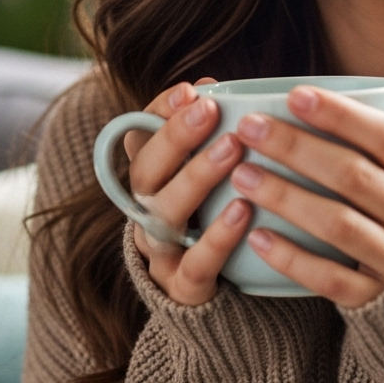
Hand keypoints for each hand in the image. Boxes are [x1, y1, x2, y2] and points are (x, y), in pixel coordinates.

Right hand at [125, 78, 251, 305]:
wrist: (214, 294)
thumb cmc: (215, 212)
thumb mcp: (211, 170)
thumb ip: (213, 133)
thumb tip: (217, 88)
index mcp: (151, 177)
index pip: (139, 136)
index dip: (159, 111)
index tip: (190, 91)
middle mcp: (146, 210)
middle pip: (145, 172)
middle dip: (175, 137)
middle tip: (209, 110)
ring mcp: (161, 251)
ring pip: (164, 213)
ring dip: (197, 176)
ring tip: (233, 149)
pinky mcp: (184, 287)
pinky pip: (195, 263)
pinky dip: (217, 236)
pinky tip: (243, 209)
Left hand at [231, 63, 383, 306]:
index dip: (340, 115)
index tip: (294, 94)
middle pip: (354, 176)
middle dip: (297, 148)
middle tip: (249, 128)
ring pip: (337, 225)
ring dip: (286, 196)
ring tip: (242, 174)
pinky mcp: (376, 301)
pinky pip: (329, 279)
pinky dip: (292, 257)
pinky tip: (256, 234)